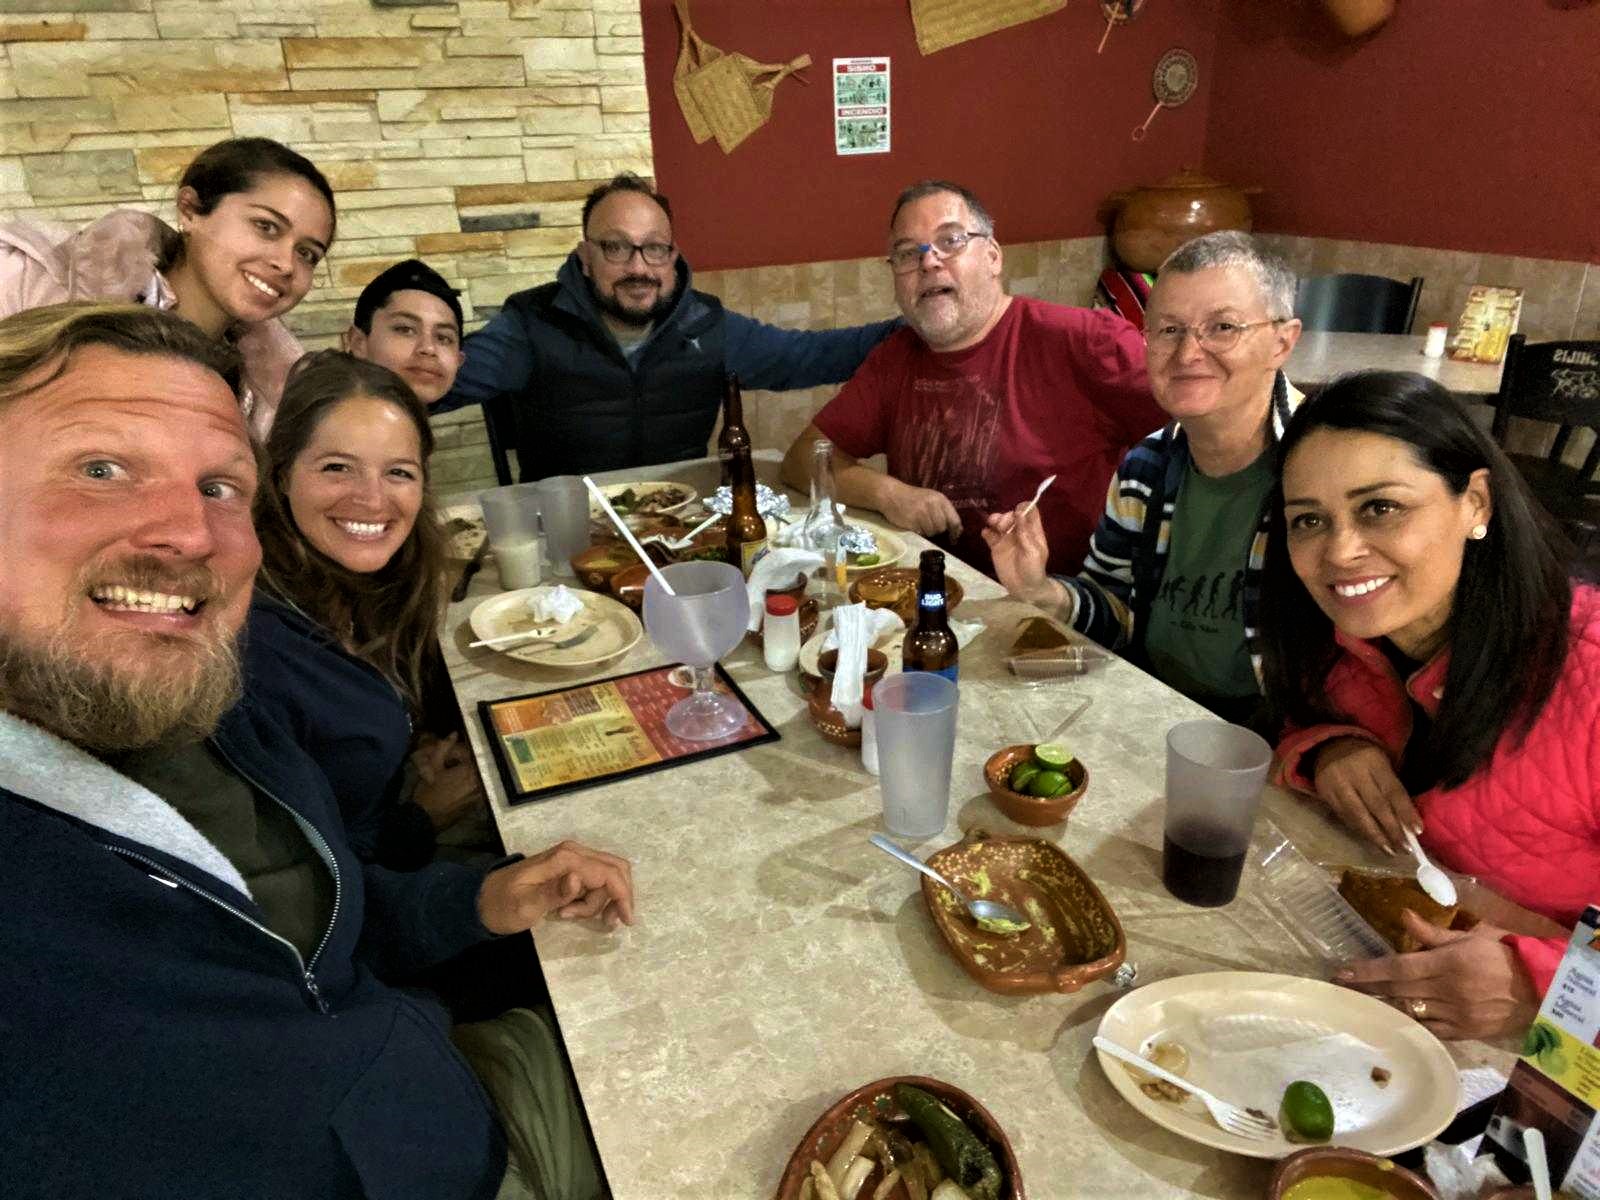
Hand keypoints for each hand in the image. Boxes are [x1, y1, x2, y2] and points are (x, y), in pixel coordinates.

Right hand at [411, 733, 481, 830]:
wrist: (424, 819)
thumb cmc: (428, 792)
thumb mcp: (433, 767)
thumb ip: (444, 748)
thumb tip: (453, 734)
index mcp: (471, 771)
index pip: (470, 752)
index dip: (457, 751)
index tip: (447, 753)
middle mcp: (480, 782)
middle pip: (476, 764)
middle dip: (463, 760)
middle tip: (449, 762)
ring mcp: (481, 794)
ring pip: (477, 775)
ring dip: (467, 771)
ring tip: (451, 772)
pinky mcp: (477, 803)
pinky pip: (476, 787)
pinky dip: (469, 782)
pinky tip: (456, 784)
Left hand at [477, 840, 634, 934]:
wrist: (483, 899)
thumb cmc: (503, 906)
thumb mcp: (524, 907)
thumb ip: (553, 894)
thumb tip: (578, 879)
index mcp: (565, 859)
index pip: (608, 873)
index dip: (623, 896)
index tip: (625, 921)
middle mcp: (573, 852)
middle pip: (615, 869)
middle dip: (617, 897)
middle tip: (606, 923)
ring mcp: (572, 859)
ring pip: (607, 876)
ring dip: (599, 901)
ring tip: (570, 916)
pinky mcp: (570, 868)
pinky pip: (595, 880)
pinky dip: (592, 898)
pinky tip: (571, 910)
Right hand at [880, 481, 962, 539]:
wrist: (891, 494)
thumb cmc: (913, 498)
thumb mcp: (931, 499)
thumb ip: (944, 512)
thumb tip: (958, 531)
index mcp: (940, 499)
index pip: (954, 520)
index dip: (955, 532)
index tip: (953, 539)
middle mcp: (933, 505)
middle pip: (942, 528)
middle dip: (937, 530)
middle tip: (928, 525)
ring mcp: (922, 513)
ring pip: (932, 532)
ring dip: (927, 531)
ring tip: (919, 523)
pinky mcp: (912, 521)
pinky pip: (920, 533)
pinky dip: (918, 531)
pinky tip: (913, 524)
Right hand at [981, 503, 1062, 610]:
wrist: (1024, 588)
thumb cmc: (1034, 570)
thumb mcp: (1033, 551)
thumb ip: (1025, 532)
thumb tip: (1019, 513)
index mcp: (1032, 531)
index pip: (1029, 511)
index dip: (1022, 508)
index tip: (1016, 514)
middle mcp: (1019, 531)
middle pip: (1011, 514)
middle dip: (1006, 516)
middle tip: (1002, 527)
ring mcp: (1006, 538)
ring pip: (999, 522)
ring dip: (995, 520)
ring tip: (993, 527)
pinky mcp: (996, 547)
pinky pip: (989, 535)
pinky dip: (986, 532)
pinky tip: (986, 535)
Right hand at [1311, 736, 1420, 854]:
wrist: (1329, 745)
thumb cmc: (1365, 756)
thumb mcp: (1383, 762)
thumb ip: (1393, 786)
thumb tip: (1409, 819)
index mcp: (1374, 762)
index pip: (1392, 791)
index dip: (1406, 812)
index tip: (1417, 831)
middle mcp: (1354, 773)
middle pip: (1376, 806)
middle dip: (1392, 829)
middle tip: (1405, 848)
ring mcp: (1337, 785)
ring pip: (1358, 815)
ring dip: (1375, 836)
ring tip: (1390, 850)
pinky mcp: (1325, 794)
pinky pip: (1344, 816)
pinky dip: (1359, 830)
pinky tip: (1371, 840)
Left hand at [1335, 910, 1539, 1039]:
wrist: (1540, 991)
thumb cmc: (1502, 957)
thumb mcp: (1469, 938)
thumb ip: (1433, 933)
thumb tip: (1403, 915)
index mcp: (1448, 963)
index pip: (1398, 966)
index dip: (1368, 971)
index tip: (1342, 972)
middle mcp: (1448, 990)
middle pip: (1398, 989)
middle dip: (1367, 988)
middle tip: (1340, 987)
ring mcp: (1455, 1014)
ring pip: (1409, 1011)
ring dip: (1383, 1006)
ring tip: (1358, 1002)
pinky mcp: (1464, 1033)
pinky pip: (1428, 1028)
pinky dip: (1409, 1023)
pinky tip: (1391, 1019)